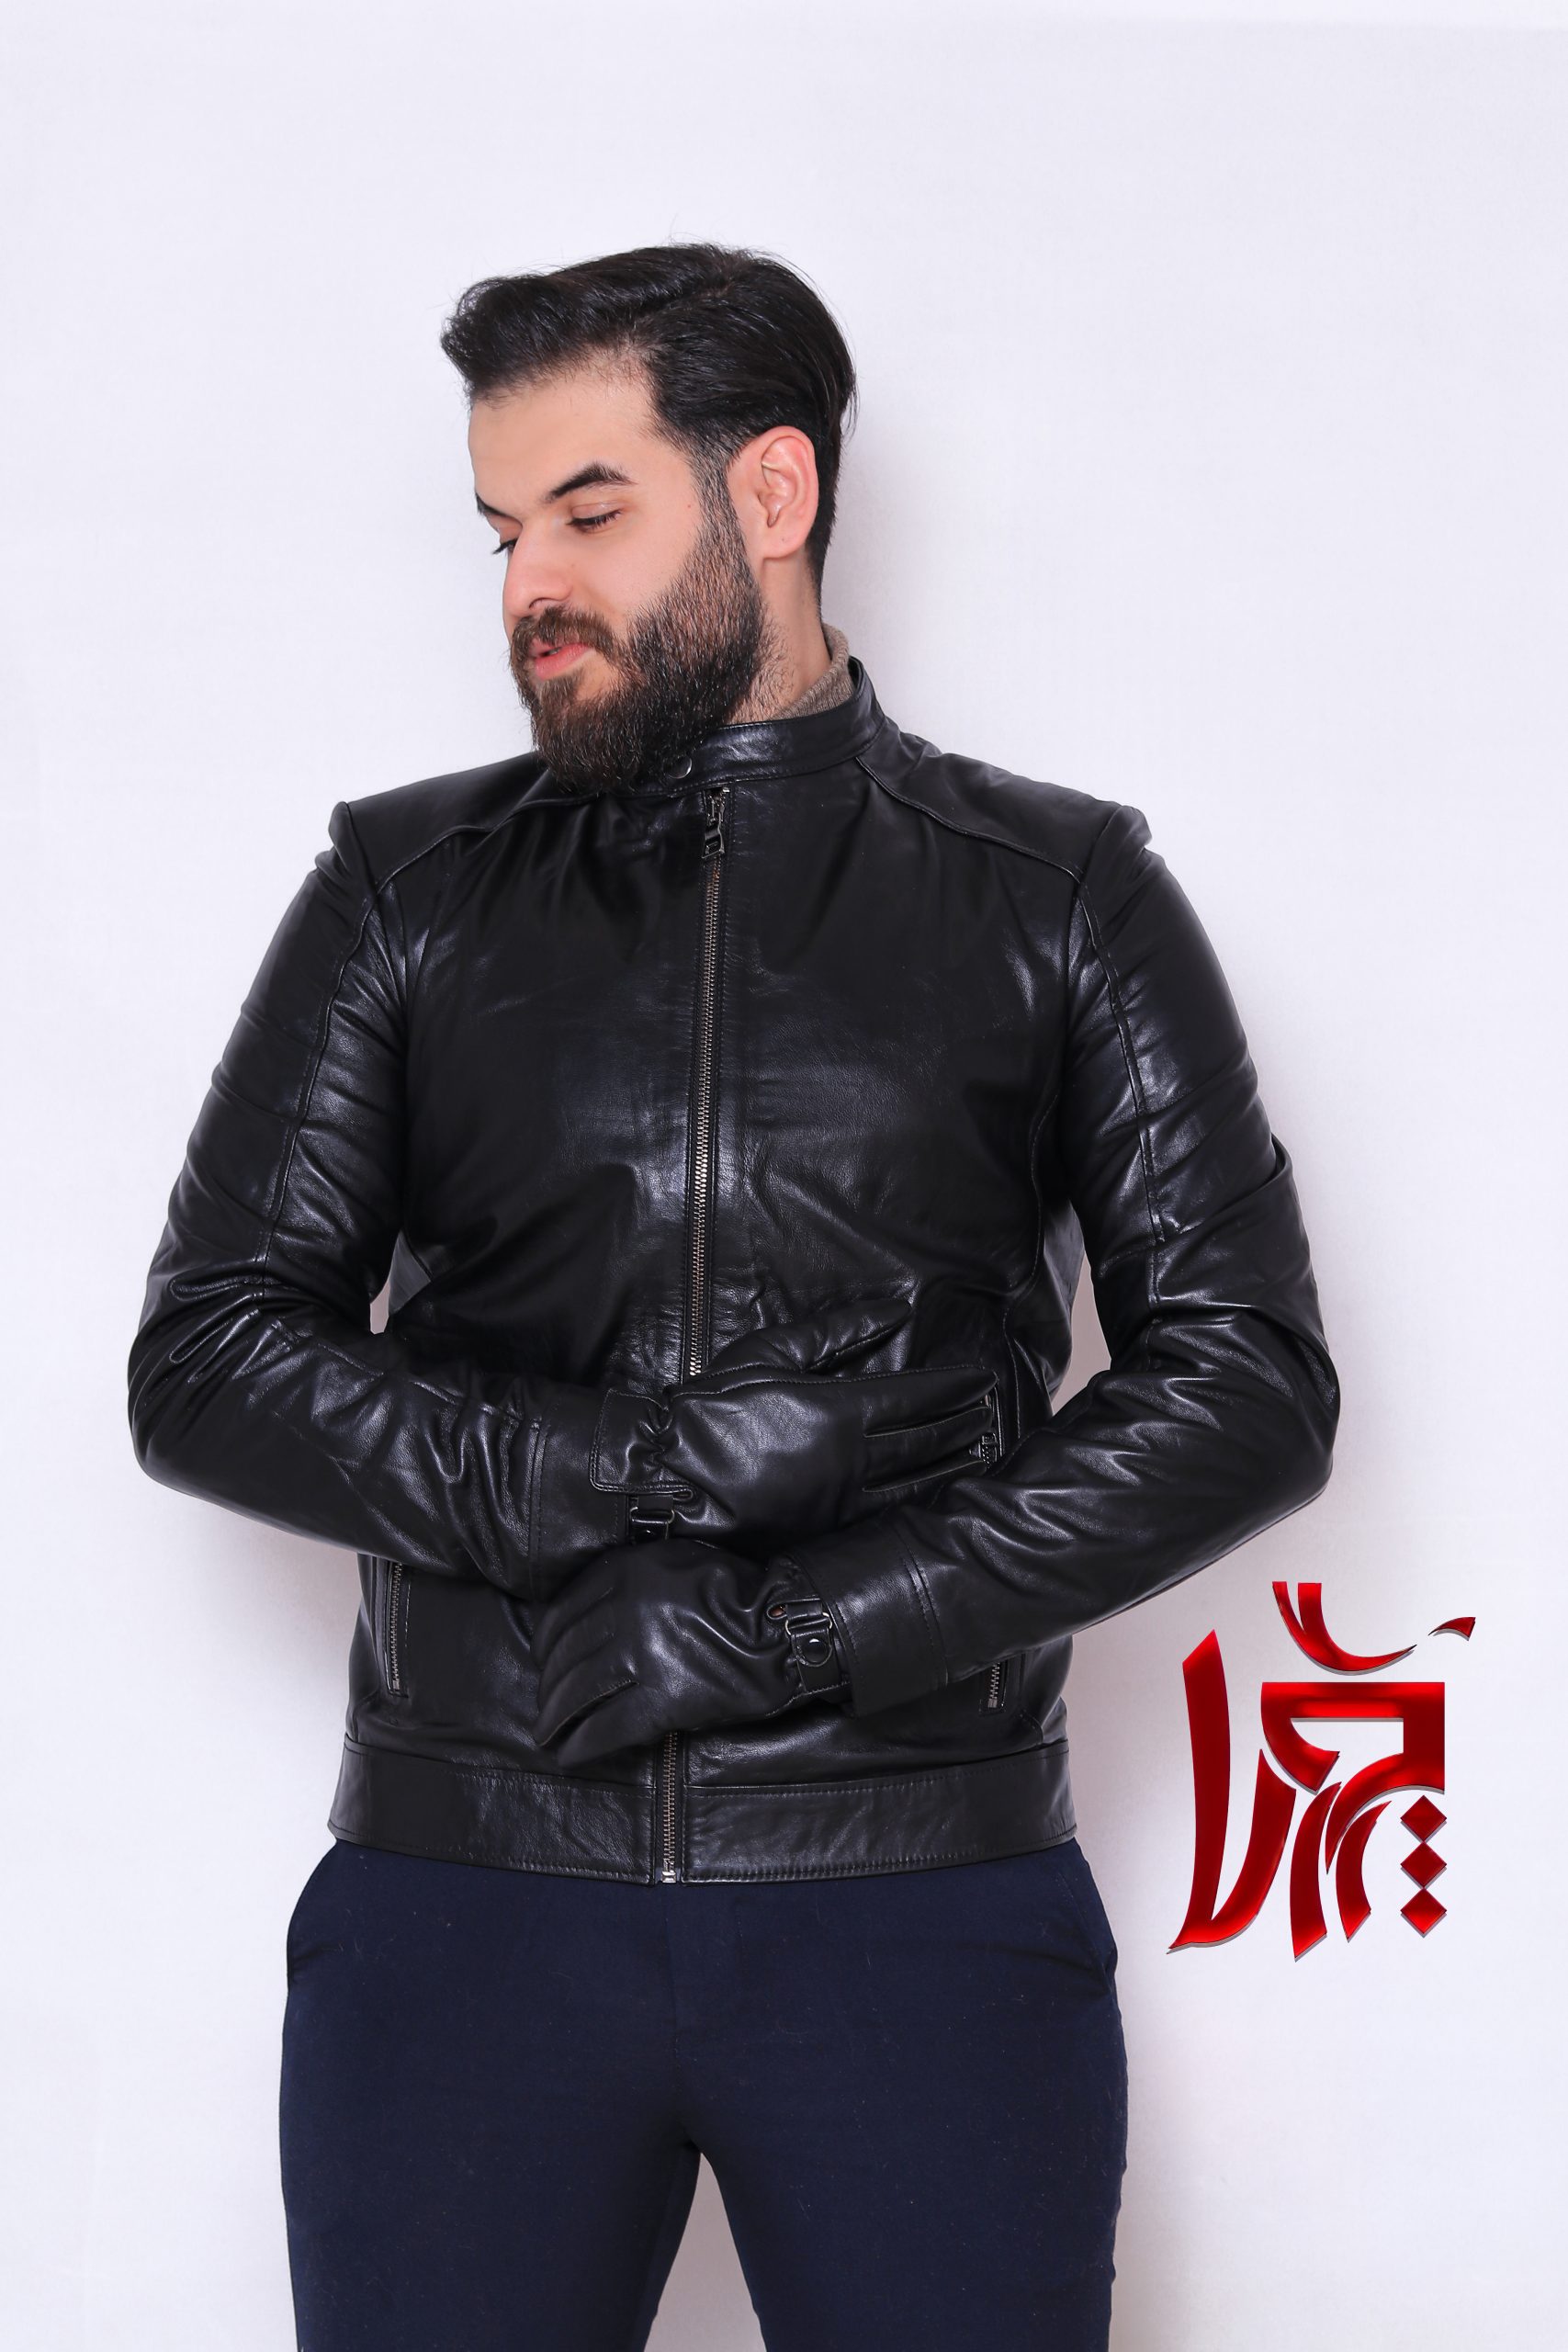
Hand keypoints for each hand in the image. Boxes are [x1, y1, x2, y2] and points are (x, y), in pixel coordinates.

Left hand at [529, 1538, 845, 1766]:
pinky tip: (570, 1755)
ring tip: (548, 1735)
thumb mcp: (675, 1562)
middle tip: (544, 1707)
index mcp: (628, 1572)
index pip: (564, 1613)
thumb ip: (630, 1579)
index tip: (542, 1662)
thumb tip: (585, 1615)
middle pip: (567, 1655)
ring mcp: (644, 1654)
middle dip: (549, 1687)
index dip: (545, 1644)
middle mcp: (627, 1610)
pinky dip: (584, 1745)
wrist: (784, 1626)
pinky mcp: (664, 1698)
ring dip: (556, 1718)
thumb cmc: (737, 1592)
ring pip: (580, 1691)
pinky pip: (609, 1726)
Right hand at [591, 1307, 1001, 1563]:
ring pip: (919, 1477)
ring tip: (982, 1446)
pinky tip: (941, 1491)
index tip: (980, 1377)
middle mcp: (855, 1457)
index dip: (955, 1386)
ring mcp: (846, 1498)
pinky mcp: (831, 1528)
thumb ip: (838, 1334)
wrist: (669, 1479)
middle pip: (929, 1436)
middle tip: (992, 1409)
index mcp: (842, 1409)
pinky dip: (926, 1497)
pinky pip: (893, 1511)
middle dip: (965, 1420)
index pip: (919, 1396)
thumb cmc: (712, 1408)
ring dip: (955, 1460)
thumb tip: (892, 1313)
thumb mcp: (771, 1353)